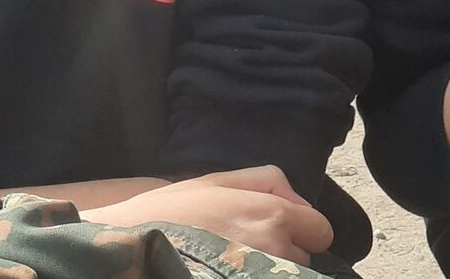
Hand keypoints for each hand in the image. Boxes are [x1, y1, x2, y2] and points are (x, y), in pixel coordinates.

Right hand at [81, 166, 331, 263]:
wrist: (128, 245)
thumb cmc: (171, 211)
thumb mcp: (220, 179)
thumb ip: (269, 181)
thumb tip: (300, 203)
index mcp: (273, 214)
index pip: (321, 231)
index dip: (304, 230)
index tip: (283, 231)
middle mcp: (274, 246)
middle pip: (305, 256)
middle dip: (286, 250)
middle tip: (248, 245)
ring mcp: (257, 274)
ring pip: (286, 273)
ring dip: (269, 267)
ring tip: (233, 259)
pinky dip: (255, 276)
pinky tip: (228, 271)